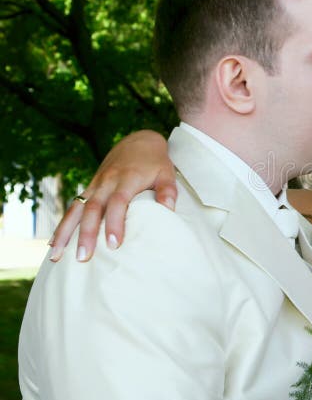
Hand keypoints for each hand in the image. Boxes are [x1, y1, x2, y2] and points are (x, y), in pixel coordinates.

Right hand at [49, 130, 176, 261]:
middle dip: (86, 234)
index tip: (114, 244)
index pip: (118, 202)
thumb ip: (168, 191)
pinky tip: (54, 244)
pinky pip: (72, 208)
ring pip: (76, 209)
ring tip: (57, 256)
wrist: (138, 142)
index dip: (115, 223)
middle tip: (84, 257)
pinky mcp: (89, 188)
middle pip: (92, 208)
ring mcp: (95, 185)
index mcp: (127, 179)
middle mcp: (106, 182)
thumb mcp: (167, 173)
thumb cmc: (155, 162)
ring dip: (66, 233)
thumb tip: (169, 209)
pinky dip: (63, 226)